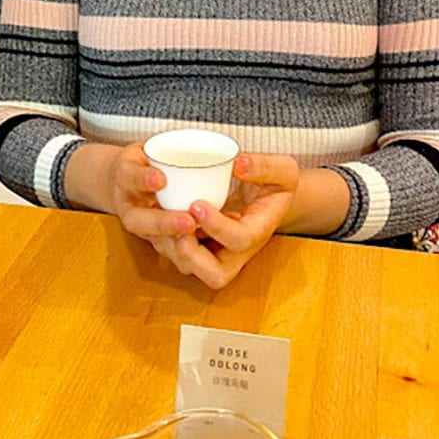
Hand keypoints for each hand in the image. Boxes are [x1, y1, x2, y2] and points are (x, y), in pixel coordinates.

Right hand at [107, 142, 196, 241]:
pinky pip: (163, 247)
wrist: (124, 180)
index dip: (141, 178)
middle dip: (162, 222)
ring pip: (150, 239)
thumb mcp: (148, 145)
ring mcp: (138, 223)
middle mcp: (127, 203)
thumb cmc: (144, 160)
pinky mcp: (151, 236)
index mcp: (124, 175)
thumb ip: (170, 145)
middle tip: (188, 221)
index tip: (160, 179)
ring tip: (199, 238)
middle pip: (137, 220)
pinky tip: (203, 246)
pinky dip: (181, 249)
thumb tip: (216, 146)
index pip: (128, 176)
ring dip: (175, 241)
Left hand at [148, 153, 299, 289]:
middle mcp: (237, 251)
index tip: (197, 205)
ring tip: (161, 219)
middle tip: (177, 227)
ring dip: (171, 248)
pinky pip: (177, 254)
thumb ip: (265, 166)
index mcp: (258, 231)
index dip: (217, 227)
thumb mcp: (283, 170)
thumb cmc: (277, 184)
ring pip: (190, 268)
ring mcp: (217, 253)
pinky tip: (156, 216)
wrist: (269, 196)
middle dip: (191, 255)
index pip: (240, 240)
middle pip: (215, 274)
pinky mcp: (199, 247)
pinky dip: (163, 240)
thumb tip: (238, 163)